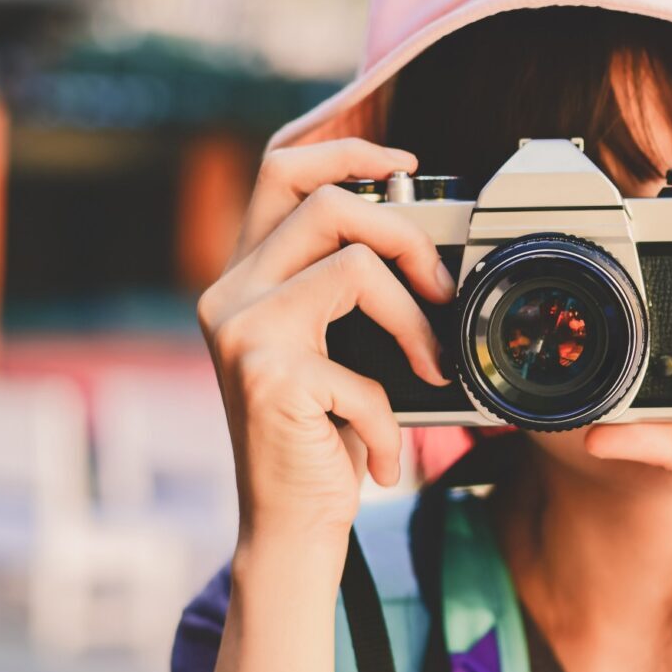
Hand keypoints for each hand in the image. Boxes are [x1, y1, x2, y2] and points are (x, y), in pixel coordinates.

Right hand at [196, 139, 455, 568]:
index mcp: (247, 274)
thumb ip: (350, 289)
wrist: (291, 525)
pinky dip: (389, 417)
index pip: (281, 168)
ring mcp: (242, 332)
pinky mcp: (266, 377)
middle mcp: (231, 293)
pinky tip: (381, 455)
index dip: (344, 146)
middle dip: (407, 237)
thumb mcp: (336, 347)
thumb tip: (422, 239)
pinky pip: (363, 369)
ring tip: (429, 368)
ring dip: (413, 320)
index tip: (406, 160)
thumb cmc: (323, 436)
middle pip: (329, 204)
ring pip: (355, 266)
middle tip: (441, 290)